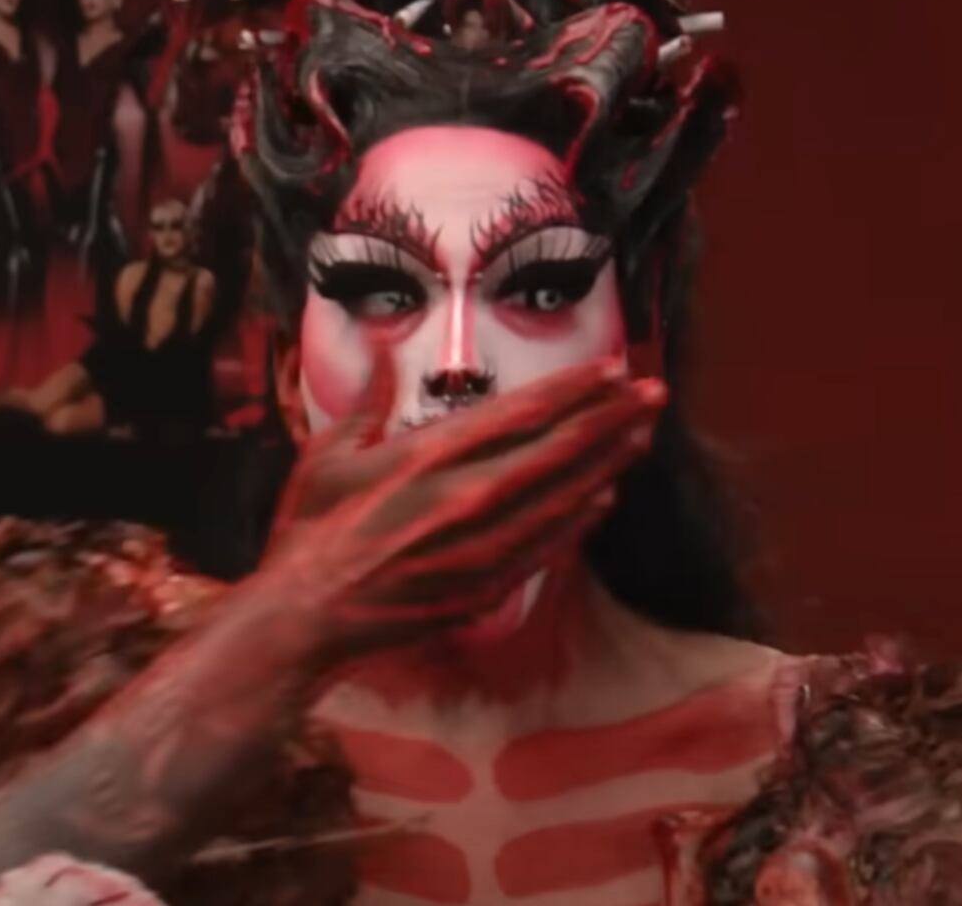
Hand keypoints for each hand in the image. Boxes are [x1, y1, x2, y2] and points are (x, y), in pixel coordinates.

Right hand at [255, 353, 666, 658]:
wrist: (307, 617)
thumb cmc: (312, 532)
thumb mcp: (329, 454)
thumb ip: (368, 397)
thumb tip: (380, 343)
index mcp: (430, 456)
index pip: (521, 412)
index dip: (574, 389)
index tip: (612, 368)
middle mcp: (468, 496)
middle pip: (558, 450)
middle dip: (611, 418)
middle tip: (654, 393)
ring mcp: (483, 545)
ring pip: (563, 497)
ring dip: (608, 462)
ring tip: (642, 435)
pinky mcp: (486, 585)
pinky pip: (547, 545)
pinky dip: (580, 519)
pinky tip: (606, 497)